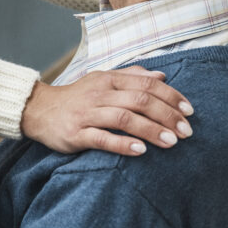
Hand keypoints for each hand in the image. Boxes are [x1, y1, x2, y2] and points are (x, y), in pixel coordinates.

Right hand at [20, 67, 194, 156]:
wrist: (38, 110)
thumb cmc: (76, 97)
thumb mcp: (101, 79)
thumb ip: (131, 76)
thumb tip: (162, 77)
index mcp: (107, 79)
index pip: (145, 84)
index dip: (170, 96)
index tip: (189, 111)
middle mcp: (98, 94)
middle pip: (138, 100)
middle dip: (166, 115)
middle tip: (186, 131)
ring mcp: (86, 114)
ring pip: (123, 118)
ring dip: (150, 130)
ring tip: (171, 142)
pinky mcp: (75, 134)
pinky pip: (101, 138)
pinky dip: (123, 144)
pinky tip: (141, 151)